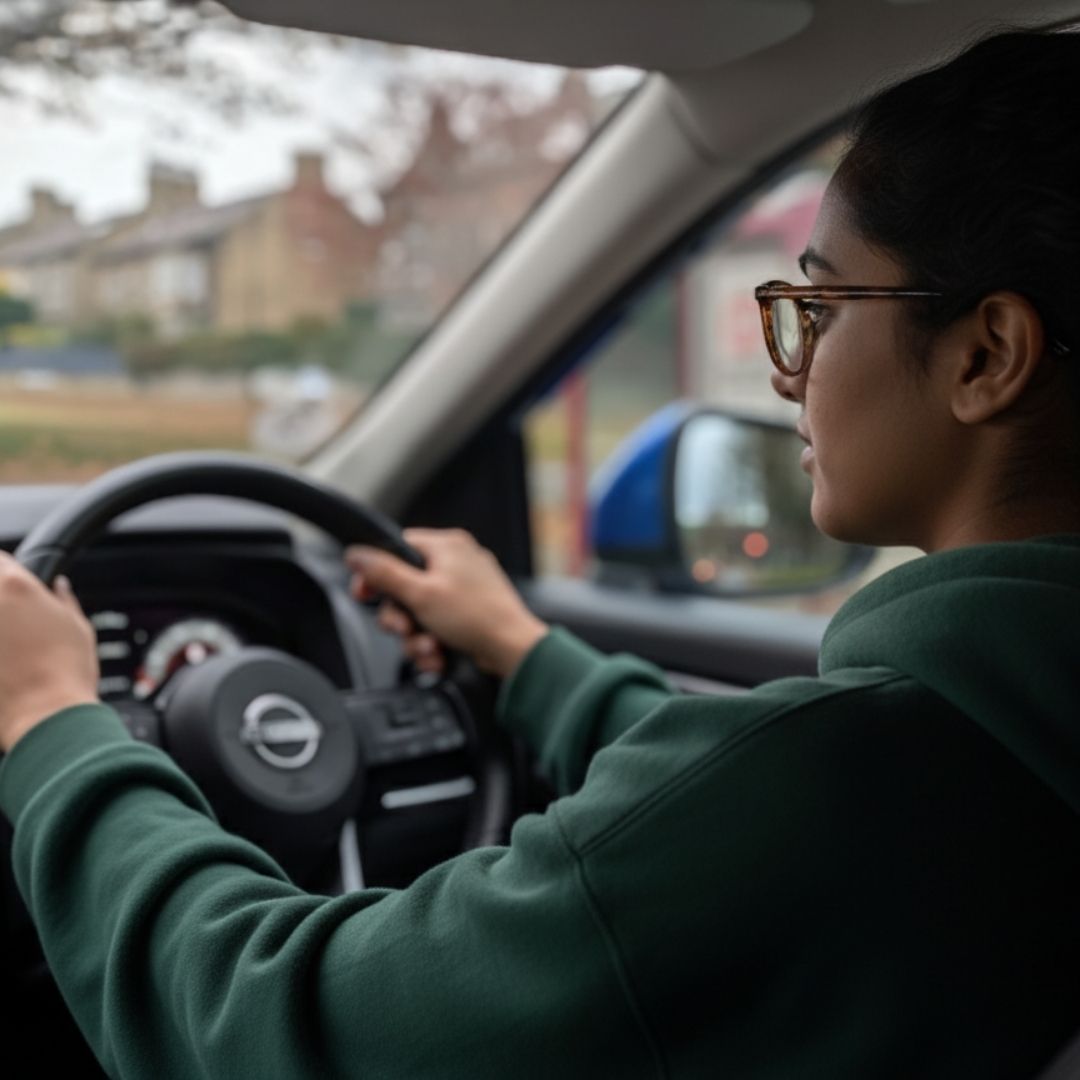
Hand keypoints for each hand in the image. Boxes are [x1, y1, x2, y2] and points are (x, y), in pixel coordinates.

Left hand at [0, 553, 99, 753]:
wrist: (45, 718)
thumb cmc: (66, 674)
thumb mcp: (78, 628)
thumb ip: (63, 601)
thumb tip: (59, 588)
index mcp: (16, 586)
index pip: (0, 558)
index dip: (6, 569)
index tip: (11, 580)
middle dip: (2, 600)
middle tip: (15, 622)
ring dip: (1, 628)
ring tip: (12, 646)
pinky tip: (7, 663)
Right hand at [346, 528, 548, 678]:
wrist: (513, 651)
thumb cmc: (476, 617)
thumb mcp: (420, 594)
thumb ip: (384, 573)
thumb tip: (356, 554)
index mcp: (447, 546)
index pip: (398, 548)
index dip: (376, 572)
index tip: (365, 593)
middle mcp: (456, 563)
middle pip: (405, 586)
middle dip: (400, 617)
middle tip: (404, 629)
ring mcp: (464, 590)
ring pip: (419, 612)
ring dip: (416, 637)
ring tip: (429, 648)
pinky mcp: (469, 615)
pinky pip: (437, 625)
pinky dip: (433, 643)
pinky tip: (439, 655)